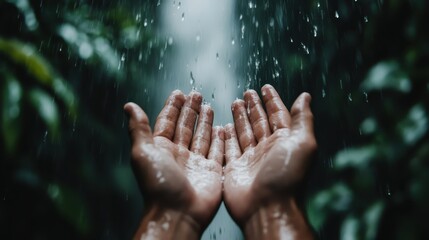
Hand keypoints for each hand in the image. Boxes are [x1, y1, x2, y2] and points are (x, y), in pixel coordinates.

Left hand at [124, 90, 223, 238]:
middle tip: (196, 94)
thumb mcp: (143, 152)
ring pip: (202, 137)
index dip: (173, 107)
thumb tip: (129, 106)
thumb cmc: (158, 184)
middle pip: (186, 127)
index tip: (178, 93)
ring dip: (205, 122)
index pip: (167, 122)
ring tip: (209, 106)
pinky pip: (217, 151)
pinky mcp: (212, 171)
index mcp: (161, 148)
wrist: (178, 213)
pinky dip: (220, 140)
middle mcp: (178, 154)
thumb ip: (138, 128)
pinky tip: (222, 128)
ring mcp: (196, 163)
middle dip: (190, 110)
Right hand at [223, 84, 315, 238]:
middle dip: (254, 106)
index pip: (278, 115)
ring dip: (240, 117)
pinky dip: (226, 137)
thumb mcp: (302, 143)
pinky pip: (229, 148)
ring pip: (244, 132)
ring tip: (235, 102)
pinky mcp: (235, 168)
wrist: (266, 207)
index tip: (265, 87)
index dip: (272, 100)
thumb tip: (305, 96)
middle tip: (247, 92)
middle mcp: (268, 149)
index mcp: (285, 141)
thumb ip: (303, 119)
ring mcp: (251, 159)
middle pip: (259, 122)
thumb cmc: (286, 177)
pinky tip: (223, 126)